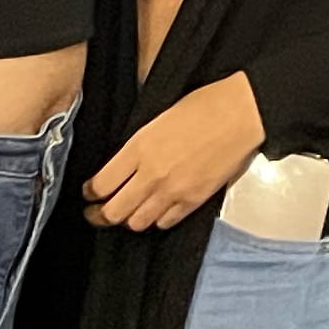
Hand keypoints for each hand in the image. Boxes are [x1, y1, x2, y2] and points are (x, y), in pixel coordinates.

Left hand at [82, 72, 263, 231]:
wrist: (240, 114)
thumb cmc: (203, 105)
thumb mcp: (157, 117)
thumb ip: (136, 146)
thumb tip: (122, 164)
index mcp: (139, 148)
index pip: (101, 184)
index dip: (89, 193)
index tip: (88, 193)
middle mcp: (151, 175)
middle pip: (113, 212)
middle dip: (98, 215)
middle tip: (94, 213)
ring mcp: (173, 192)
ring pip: (136, 223)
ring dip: (128, 219)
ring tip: (126, 213)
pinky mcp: (193, 201)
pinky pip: (165, 223)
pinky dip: (156, 220)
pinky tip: (155, 211)